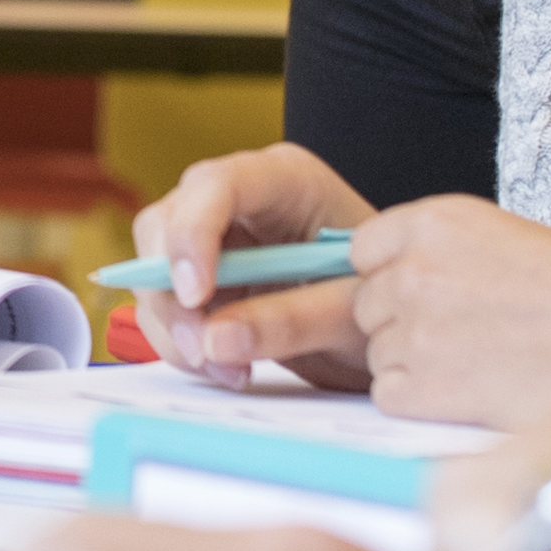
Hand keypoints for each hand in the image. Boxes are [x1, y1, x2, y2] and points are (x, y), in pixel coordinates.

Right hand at [125, 140, 386, 387]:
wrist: (398, 327)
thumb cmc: (391, 300)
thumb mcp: (353, 312)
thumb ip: (289, 320)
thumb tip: (213, 340)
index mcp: (285, 180)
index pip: (216, 184)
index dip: (193, 234)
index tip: (197, 296)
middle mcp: (238, 200)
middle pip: (165, 222)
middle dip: (171, 290)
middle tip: (201, 348)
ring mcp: (215, 240)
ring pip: (152, 270)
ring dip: (175, 327)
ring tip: (226, 371)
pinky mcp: (205, 282)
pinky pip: (165, 309)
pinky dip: (182, 346)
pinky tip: (226, 370)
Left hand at [341, 200, 550, 449]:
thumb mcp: (524, 238)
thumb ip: (461, 254)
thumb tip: (432, 279)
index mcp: (438, 220)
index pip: (366, 250)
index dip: (395, 276)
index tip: (430, 294)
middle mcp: (414, 269)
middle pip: (368, 306)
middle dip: (405, 325)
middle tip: (469, 341)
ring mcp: (416, 330)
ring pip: (378, 354)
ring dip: (416, 366)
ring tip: (486, 369)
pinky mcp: (426, 389)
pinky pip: (391, 398)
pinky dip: (423, 404)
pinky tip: (478, 397)